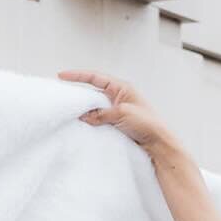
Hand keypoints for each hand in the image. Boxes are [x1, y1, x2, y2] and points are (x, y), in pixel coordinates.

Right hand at [56, 70, 177, 154]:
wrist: (158, 144)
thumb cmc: (147, 124)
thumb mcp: (122, 114)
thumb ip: (101, 113)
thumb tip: (83, 116)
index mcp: (121, 88)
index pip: (95, 77)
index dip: (78, 76)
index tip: (62, 76)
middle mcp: (118, 97)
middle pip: (93, 91)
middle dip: (78, 92)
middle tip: (62, 94)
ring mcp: (116, 110)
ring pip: (94, 106)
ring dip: (83, 108)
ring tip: (68, 110)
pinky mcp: (116, 124)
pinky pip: (98, 119)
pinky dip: (89, 120)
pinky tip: (81, 124)